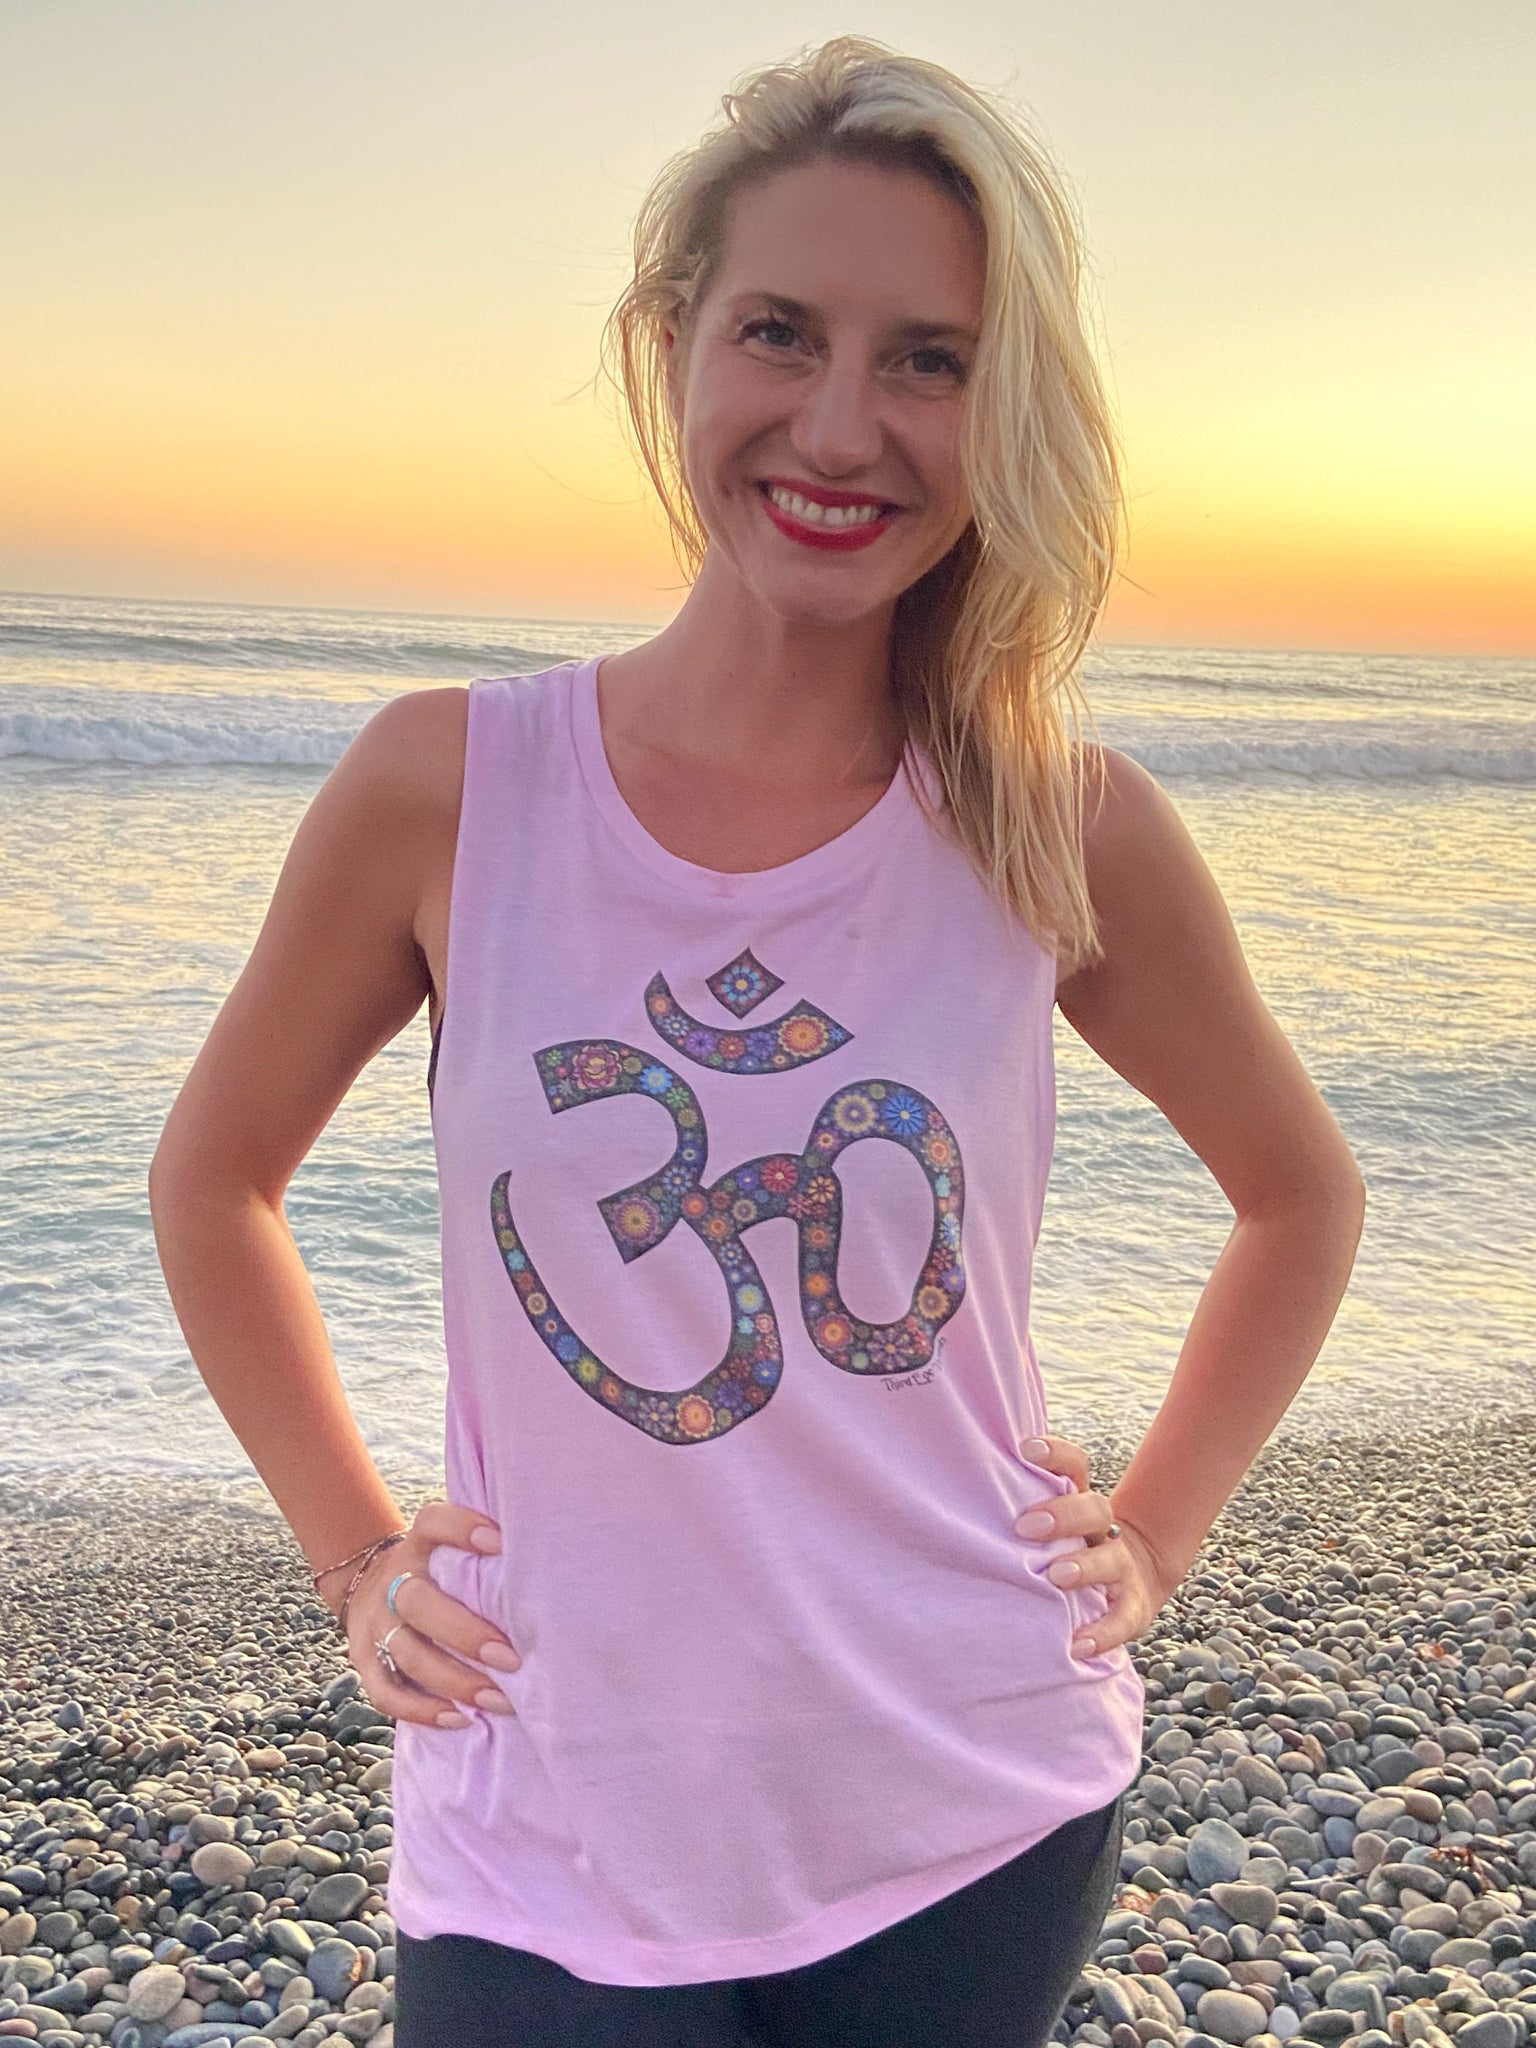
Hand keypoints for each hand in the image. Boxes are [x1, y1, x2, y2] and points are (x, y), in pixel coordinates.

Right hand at [338, 1501, 521, 1729]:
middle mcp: (395, 1581)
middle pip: (418, 1602)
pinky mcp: (364, 1660)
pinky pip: (385, 1691)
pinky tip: (459, 1718)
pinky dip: (421, 1709)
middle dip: (466, 1634)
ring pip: (406, 1652)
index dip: (461, 1529)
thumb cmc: (440, 1573)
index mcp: (420, 1546)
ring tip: (499, 1700)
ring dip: (454, 1680)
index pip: (432, 1523)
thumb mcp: (453, 1551)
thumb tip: (557, 1571)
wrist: (371, 1586)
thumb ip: (489, 1558)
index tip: (502, 1544)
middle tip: (511, 1658)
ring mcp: (376, 1622)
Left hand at [1014, 1432, 1175, 1661]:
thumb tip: (957, 1486)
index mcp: (1080, 1502)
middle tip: (1026, 1526)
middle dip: (1063, 1514)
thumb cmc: (1066, 1548)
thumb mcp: (1052, 1523)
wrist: (1132, 1582)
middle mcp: (1103, 1530)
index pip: (1074, 1467)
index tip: (1026, 1449)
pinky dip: (1102, 1633)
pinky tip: (1078, 1643)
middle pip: (1093, 1508)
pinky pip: (1122, 1620)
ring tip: (1057, 1576)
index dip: (1055, 1454)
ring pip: (1110, 1559)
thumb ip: (1019, 1506)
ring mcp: (1121, 1568)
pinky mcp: (1132, 1608)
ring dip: (1084, 1566)